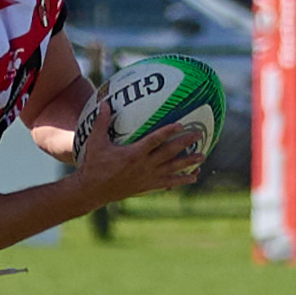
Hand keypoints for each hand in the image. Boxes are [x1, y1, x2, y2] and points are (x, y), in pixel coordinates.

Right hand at [74, 123, 202, 205]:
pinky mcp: (147, 186)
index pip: (155, 140)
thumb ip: (101, 123)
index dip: (168, 131)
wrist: (92, 191)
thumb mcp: (95, 142)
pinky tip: (192, 178)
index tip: (181, 124)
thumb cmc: (93, 165)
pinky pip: (168, 183)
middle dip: (185, 144)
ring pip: (173, 169)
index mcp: (134, 154)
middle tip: (199, 135)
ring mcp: (147, 178)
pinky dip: (181, 180)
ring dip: (189, 163)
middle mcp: (144, 166)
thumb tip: (103, 103)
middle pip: (169, 153)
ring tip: (203, 157)